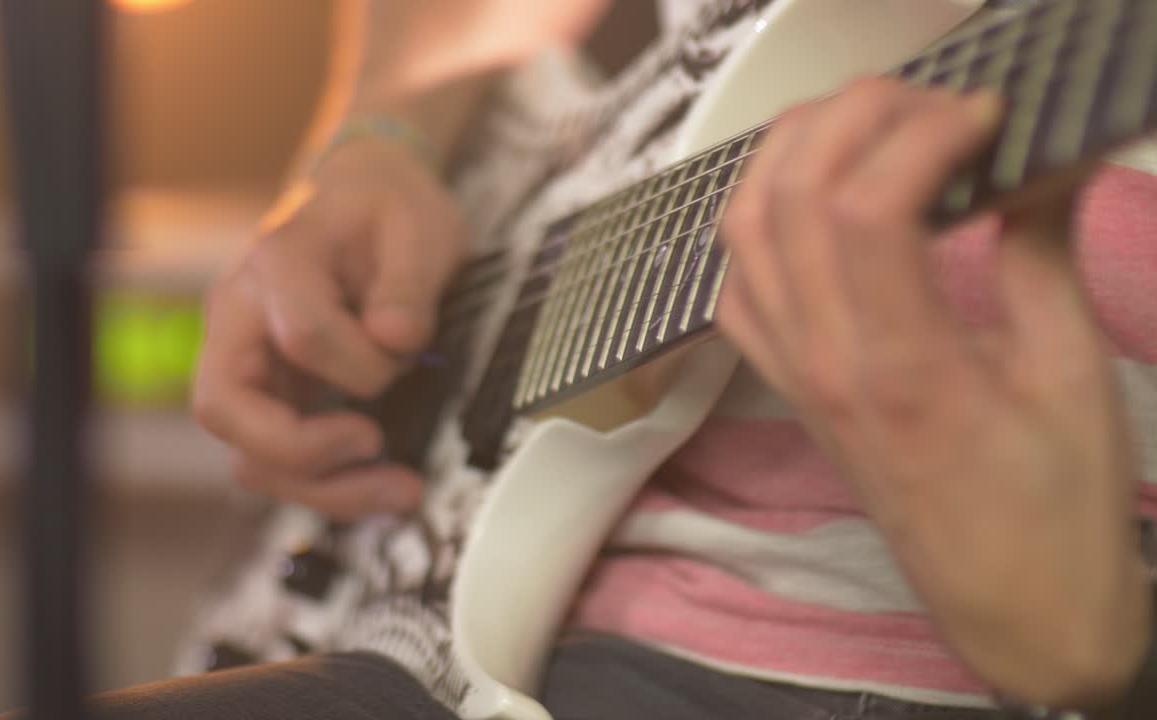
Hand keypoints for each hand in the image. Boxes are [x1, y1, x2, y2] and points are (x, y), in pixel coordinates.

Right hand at [193, 136, 465, 518]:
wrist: (364, 198)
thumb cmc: (386, 210)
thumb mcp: (418, 227)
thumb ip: (409, 284)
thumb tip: (394, 341)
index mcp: (277, 262)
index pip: (300, 335)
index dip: (360, 364)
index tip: (404, 355)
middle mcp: (239, 315)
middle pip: (224, 407)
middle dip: (301, 451)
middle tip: (375, 448)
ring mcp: (244, 359)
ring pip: (246, 451)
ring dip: (321, 487)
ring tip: (400, 491)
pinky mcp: (266, 394)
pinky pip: (273, 457)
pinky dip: (325, 483)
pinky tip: (379, 485)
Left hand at [715, 77, 1151, 708]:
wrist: (1011, 605)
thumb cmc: (1054, 509)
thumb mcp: (1072, 375)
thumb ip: (1040, 254)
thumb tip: (1036, 159)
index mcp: (906, 367)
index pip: (868, 208)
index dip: (923, 131)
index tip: (984, 110)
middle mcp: (827, 365)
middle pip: (790, 198)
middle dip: (850, 116)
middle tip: (925, 99)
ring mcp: (794, 377)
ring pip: (743, 231)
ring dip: (791, 154)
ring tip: (864, 125)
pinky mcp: (788, 388)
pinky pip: (736, 288)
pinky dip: (759, 224)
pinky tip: (814, 205)